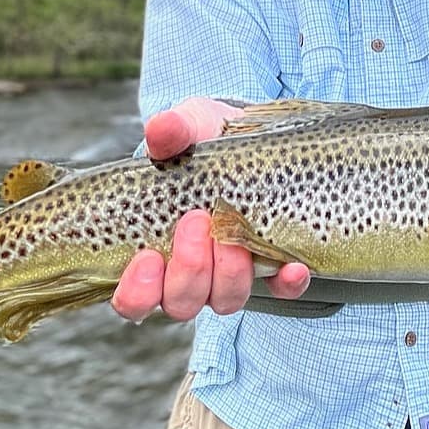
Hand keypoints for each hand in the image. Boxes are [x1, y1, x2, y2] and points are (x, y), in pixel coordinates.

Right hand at [110, 97, 309, 321]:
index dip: (138, 290)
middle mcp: (191, 271)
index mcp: (154, 251)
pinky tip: (293, 266)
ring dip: (230, 274)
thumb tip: (160, 127)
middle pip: (182, 301)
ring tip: (234, 235)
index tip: (147, 257)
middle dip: (189, 270)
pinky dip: (287, 283)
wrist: (249, 134)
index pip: (135, 297)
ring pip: (226, 299)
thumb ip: (172, 131)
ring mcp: (231, 272)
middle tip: (196, 222)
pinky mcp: (272, 265)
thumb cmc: (205, 138)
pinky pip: (281, 290)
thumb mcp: (189, 126)